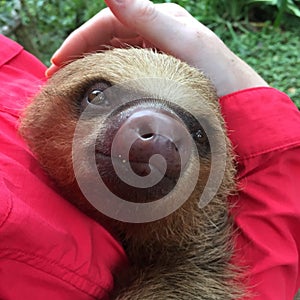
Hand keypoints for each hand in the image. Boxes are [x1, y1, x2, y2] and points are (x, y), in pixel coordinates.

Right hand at [46, 0, 267, 96]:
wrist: (240, 102)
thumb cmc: (218, 72)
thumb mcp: (183, 41)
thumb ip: (147, 17)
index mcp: (159, 20)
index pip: (108, 23)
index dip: (79, 40)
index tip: (57, 60)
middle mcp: (156, 34)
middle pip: (107, 39)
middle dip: (79, 54)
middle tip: (56, 75)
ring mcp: (156, 55)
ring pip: (114, 56)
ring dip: (90, 67)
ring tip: (70, 83)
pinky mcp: (158, 75)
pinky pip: (126, 72)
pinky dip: (107, 78)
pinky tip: (98, 89)